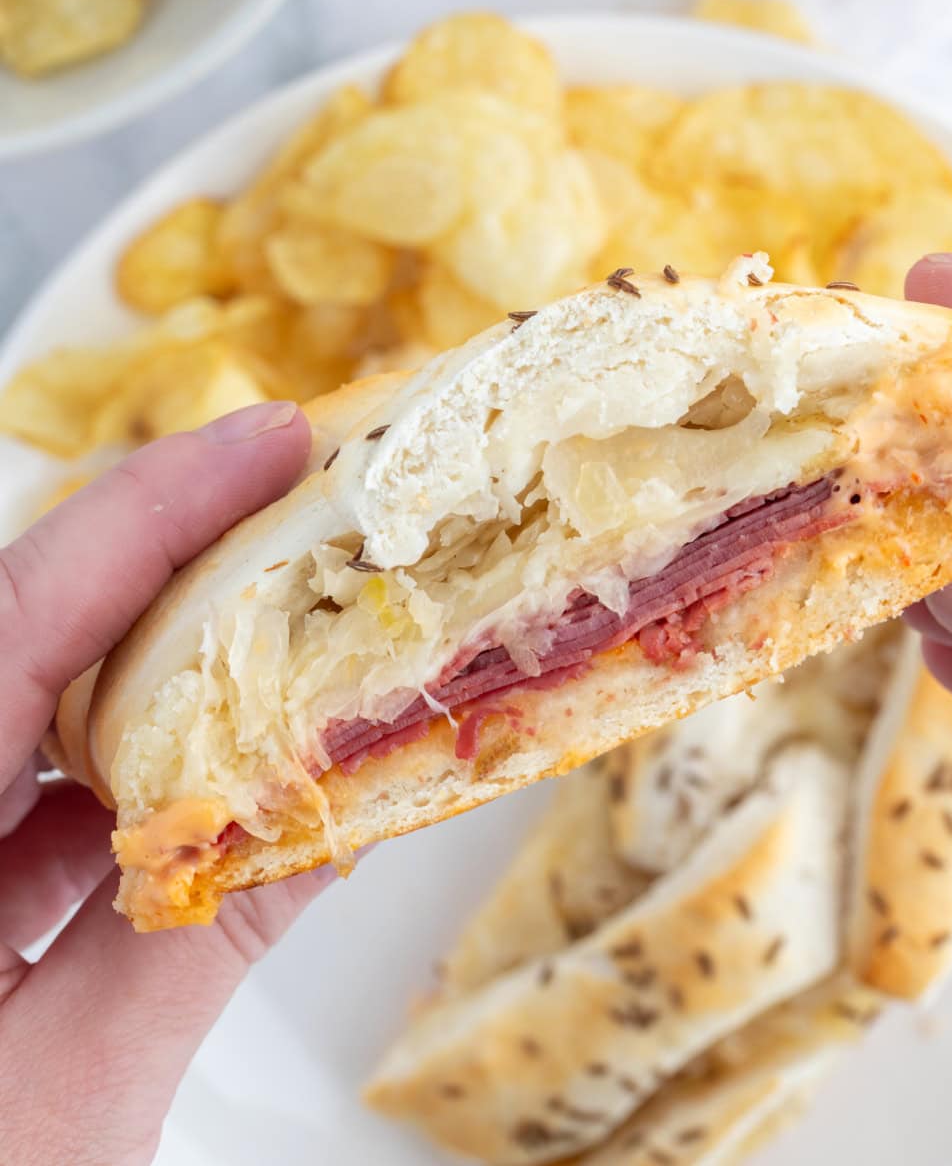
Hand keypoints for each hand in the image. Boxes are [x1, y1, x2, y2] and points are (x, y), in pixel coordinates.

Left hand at [0, 401, 325, 1165]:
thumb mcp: (68, 1106)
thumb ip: (197, 938)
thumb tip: (335, 801)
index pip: (15, 616)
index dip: (153, 509)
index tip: (275, 437)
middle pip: (18, 636)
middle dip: (163, 559)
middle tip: (299, 498)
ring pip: (17, 709)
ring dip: (150, 665)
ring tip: (282, 620)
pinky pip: (7, 799)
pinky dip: (109, 775)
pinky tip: (202, 777)